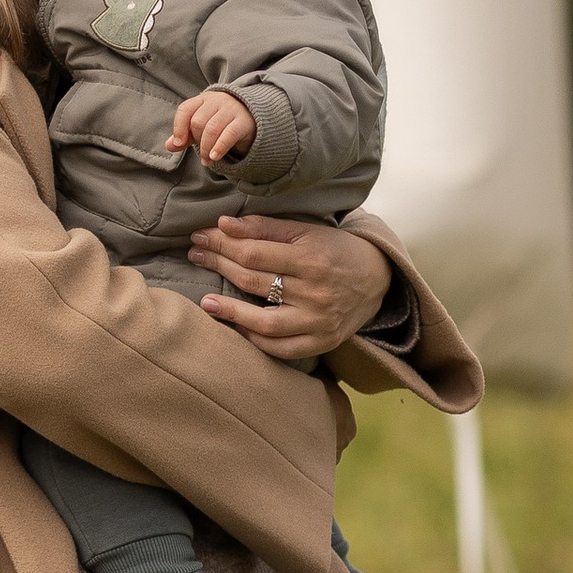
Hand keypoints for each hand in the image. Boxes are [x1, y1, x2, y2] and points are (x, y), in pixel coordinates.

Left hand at [167, 87, 256, 163]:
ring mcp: (231, 110)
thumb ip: (185, 136)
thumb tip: (169, 145)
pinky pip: (229, 134)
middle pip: (198, 121)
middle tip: (201, 154)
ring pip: (212, 129)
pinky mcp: (243, 122)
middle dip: (197, 141)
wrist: (253, 116)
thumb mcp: (202, 127)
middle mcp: (216, 101)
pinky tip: (214, 157)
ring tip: (207, 160)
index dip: (179, 127)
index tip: (178, 144)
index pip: (185, 110)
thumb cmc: (222, 122)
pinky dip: (219, 147)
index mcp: (203, 100)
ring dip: (206, 148)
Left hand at [187, 213, 385, 363]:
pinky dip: (256, 339)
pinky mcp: (321, 342)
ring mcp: (318, 321)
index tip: (200, 236)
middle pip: (254, 281)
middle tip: (195, 256)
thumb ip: (266, 227)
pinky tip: (237, 327)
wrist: (377, 278)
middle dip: (219, 265)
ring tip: (205, 302)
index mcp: (312, 257)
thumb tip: (224, 224)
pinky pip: (282, 348)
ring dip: (230, 312)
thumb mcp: (307, 230)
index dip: (222, 244)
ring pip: (265, 321)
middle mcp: (315, 291)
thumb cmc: (335, 250)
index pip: (254, 253)